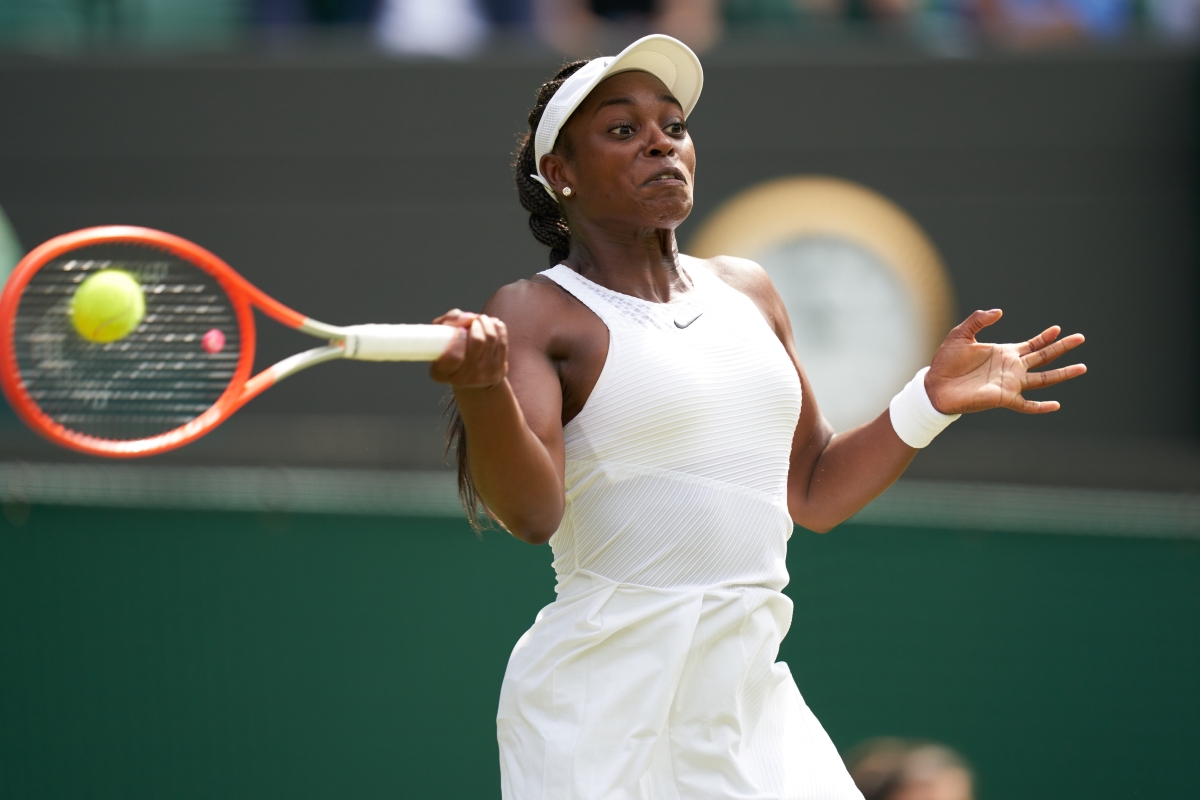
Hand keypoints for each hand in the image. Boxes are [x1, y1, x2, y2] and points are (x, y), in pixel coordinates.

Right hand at [429, 309, 508, 390]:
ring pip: (491, 339)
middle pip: (478, 342)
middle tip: (474, 319)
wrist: (471, 378)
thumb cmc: (451, 350)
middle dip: (477, 323)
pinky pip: (502, 343)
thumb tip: (470, 317)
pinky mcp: (498, 372)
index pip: (453, 356)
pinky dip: (498, 329)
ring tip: (482, 318)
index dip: (459, 338)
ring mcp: (483, 377)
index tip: (461, 329)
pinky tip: (493, 324)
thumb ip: (448, 321)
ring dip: (488, 323)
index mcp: (441, 373)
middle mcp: (462, 379)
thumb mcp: (440, 337)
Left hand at [925, 309, 1085, 414]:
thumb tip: (999, 311)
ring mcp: (1009, 383)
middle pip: (1043, 358)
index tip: (1058, 329)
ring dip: (1062, 374)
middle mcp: (1011, 368)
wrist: (934, 385)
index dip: (1045, 337)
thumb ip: (978, 320)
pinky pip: (1026, 405)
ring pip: (1043, 379)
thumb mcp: (960, 335)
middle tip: (1081, 338)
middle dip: (1062, 348)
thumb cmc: (945, 361)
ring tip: (1082, 367)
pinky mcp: (1003, 398)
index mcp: (1003, 353)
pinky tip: (1056, 405)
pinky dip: (1041, 406)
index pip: (1031, 345)